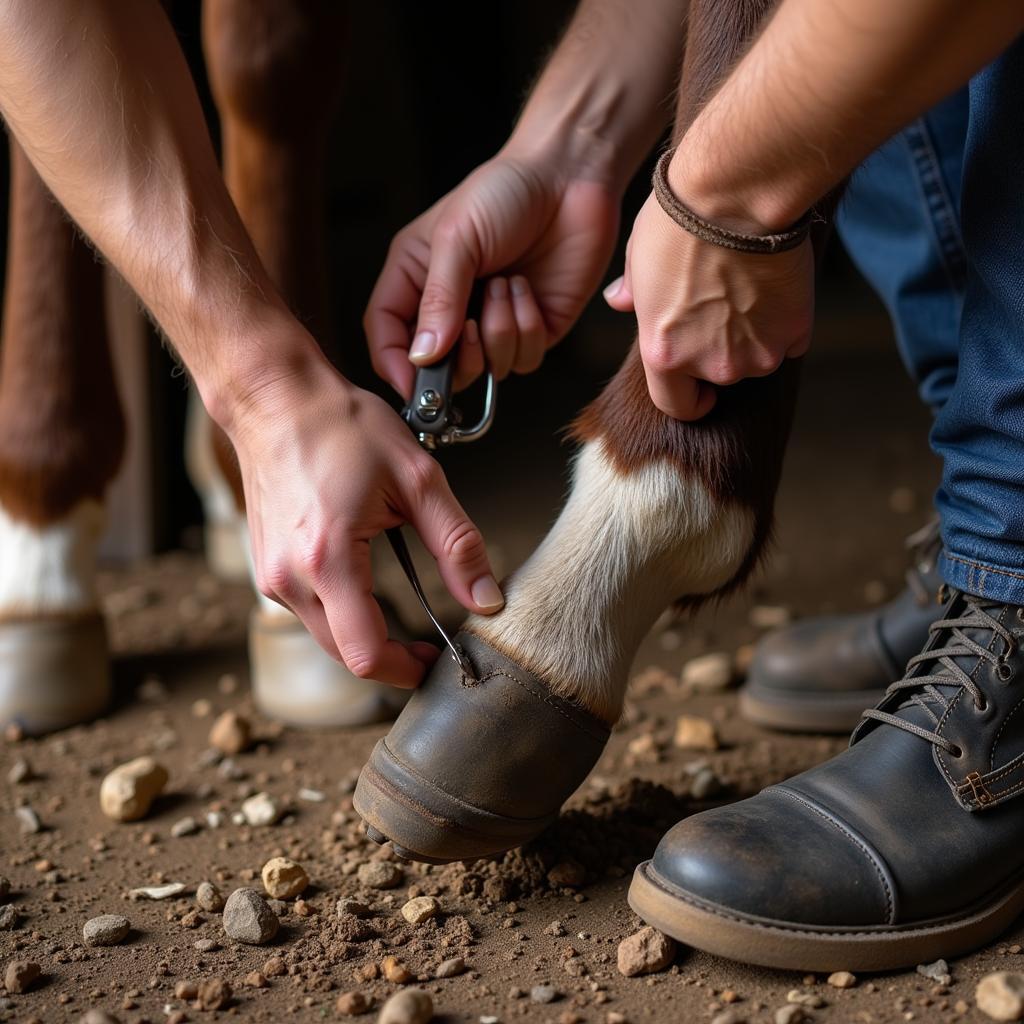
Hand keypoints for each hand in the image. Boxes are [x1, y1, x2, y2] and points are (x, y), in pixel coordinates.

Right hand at [226, 349, 503, 687]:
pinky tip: (366, 583)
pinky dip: (342, 612)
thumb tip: (487, 599)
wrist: (276, 399)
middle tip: (429, 645)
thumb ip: (457, 545)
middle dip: (391, 658)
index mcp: (329, 559)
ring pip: (326, 636)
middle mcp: (290, 577)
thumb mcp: (417, 479)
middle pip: (346, 655)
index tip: (435, 663)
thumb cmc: (341, 427)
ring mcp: (271, 575)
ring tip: (403, 610)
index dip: (406, 670)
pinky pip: (309, 610)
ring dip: (366, 634)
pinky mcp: (267, 567)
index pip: (367, 653)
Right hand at [365, 148, 619, 397]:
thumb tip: (423, 356)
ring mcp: (493, 322)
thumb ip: (439, 300)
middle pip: (439, 368)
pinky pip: (525, 360)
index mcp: (415, 279)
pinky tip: (527, 289)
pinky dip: (528, 329)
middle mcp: (452, 308)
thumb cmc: (502, 193)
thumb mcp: (456, 239)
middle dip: (457, 359)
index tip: (413, 385)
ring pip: (487, 369)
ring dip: (499, 331)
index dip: (395, 366)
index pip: (387, 336)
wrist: (569, 177)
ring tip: (507, 282)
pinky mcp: (534, 329)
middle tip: (468, 326)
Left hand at [604, 166, 813, 420]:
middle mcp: (713, 365)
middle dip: (720, 352)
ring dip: (755, 337)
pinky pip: (792, 339)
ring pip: (759, 358)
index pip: (676, 406)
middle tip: (720, 310)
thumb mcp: (637, 258)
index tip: (698, 392)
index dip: (688, 399)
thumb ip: (632, 293)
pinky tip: (776, 288)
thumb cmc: (679, 221)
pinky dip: (786, 322)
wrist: (736, 191)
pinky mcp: (796, 329)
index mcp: (665, 355)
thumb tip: (619, 301)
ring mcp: (758, 350)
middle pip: (721, 376)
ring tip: (747, 292)